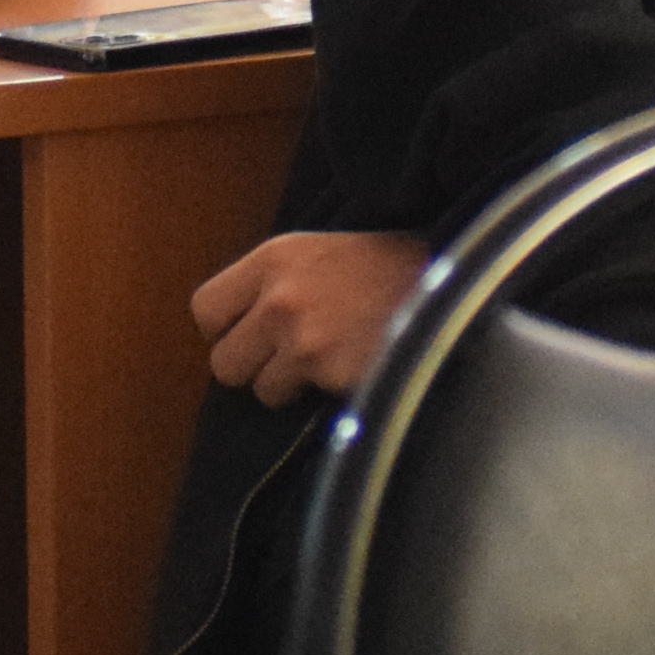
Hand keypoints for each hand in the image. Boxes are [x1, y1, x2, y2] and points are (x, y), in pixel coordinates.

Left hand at [191, 228, 429, 405]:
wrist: (449, 282)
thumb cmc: (387, 268)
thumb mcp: (322, 252)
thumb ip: (276, 282)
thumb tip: (241, 324)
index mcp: (274, 258)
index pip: (204, 308)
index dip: (225, 329)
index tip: (250, 334)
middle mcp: (278, 296)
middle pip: (223, 360)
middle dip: (252, 366)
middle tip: (287, 357)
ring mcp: (301, 337)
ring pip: (259, 389)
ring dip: (287, 385)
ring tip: (324, 362)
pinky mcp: (326, 371)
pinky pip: (299, 402)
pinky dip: (320, 394)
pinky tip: (348, 367)